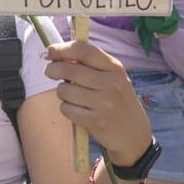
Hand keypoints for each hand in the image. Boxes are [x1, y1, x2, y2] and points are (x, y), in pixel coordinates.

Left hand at [45, 41, 151, 166]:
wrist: (134, 134)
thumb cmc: (117, 100)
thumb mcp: (112, 77)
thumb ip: (89, 64)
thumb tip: (54, 52)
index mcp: (115, 68)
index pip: (84, 51)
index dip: (62, 49)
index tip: (50, 51)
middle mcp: (112, 83)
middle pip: (70, 69)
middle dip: (53, 69)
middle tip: (50, 72)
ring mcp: (105, 103)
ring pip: (64, 90)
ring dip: (62, 92)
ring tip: (74, 97)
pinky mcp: (96, 121)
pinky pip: (66, 109)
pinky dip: (67, 109)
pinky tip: (78, 110)